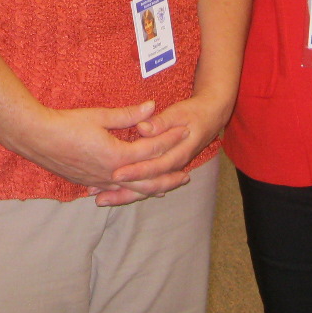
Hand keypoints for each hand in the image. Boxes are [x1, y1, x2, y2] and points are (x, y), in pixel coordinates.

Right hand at [10, 101, 187, 196]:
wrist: (37, 138)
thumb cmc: (67, 124)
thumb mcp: (100, 116)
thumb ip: (128, 115)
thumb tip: (152, 107)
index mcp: (118, 155)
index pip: (152, 149)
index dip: (170, 139)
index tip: (184, 132)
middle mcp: (112, 173)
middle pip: (148, 179)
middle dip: (169, 176)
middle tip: (187, 175)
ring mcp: (100, 181)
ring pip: (133, 190)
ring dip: (152, 189)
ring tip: (167, 189)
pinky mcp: (89, 183)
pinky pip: (116, 191)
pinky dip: (130, 192)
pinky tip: (134, 191)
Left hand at [99, 94, 232, 206]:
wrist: (211, 118)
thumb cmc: (194, 113)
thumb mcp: (179, 112)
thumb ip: (160, 122)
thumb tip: (143, 128)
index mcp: (179, 152)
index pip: (155, 165)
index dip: (135, 170)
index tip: (116, 173)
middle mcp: (173, 166)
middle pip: (148, 185)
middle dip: (123, 191)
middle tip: (100, 195)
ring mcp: (169, 170)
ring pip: (145, 189)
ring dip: (123, 195)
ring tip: (100, 200)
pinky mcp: (164, 170)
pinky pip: (147, 186)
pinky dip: (130, 192)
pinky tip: (113, 195)